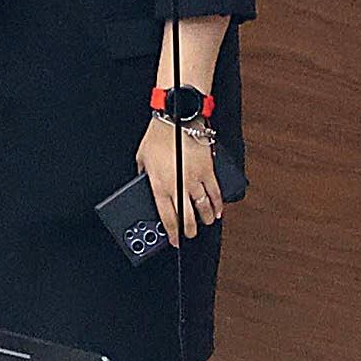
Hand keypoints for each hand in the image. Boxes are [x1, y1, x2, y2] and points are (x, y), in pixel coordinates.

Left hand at [139, 115, 227, 243]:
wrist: (177, 120)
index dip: (172, 232)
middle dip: (189, 230)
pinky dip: (218, 204)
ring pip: (203, 207)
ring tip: (206, 222)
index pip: (167, 216)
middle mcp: (178, 185)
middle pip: (187, 217)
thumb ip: (144, 174)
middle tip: (190, 235)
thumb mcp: (142, 157)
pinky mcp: (208, 171)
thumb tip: (145, 182)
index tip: (174, 240)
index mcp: (159, 185)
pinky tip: (218, 210)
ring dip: (205, 218)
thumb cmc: (157, 136)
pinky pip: (215, 193)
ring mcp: (195, 180)